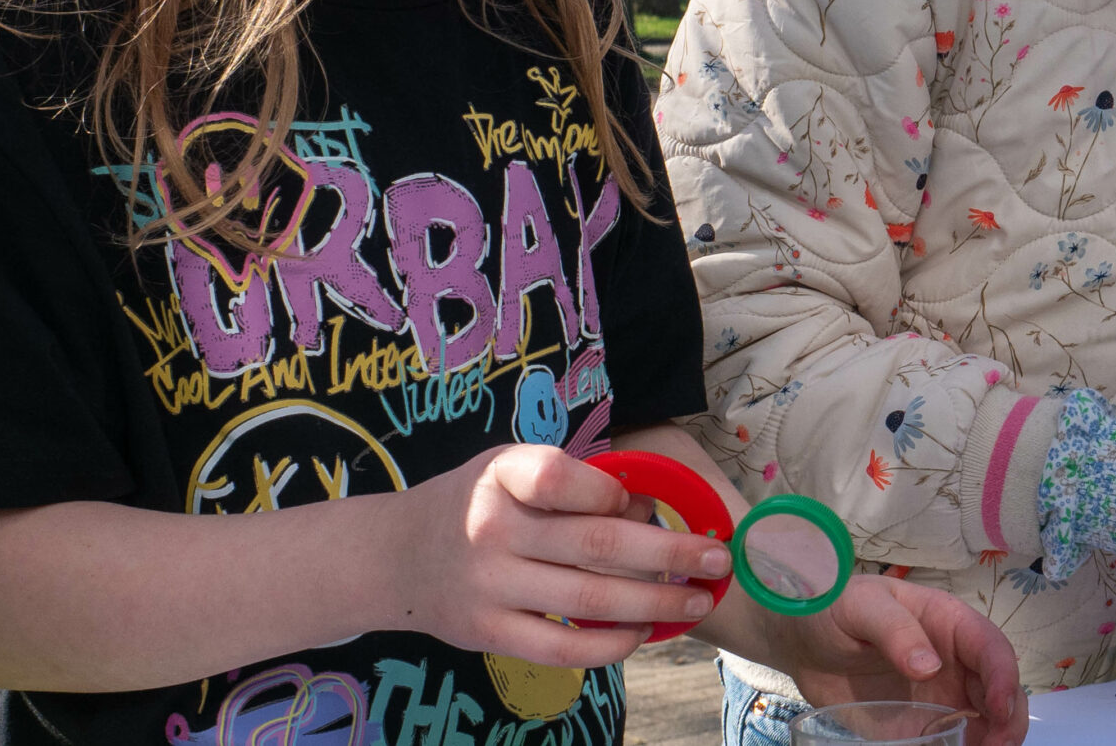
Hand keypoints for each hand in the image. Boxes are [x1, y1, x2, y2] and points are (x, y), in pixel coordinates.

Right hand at [379, 444, 729, 668]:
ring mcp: (490, 586)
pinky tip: (641, 634)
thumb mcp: (512, 468)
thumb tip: (649, 514)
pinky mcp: (489, 633)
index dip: (611, 492)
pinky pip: (561, 648)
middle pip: (597, 545)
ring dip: (654, 603)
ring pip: (588, 601)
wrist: (397, 556)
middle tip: (718, 559)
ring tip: (697, 600)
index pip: (562, 478)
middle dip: (670, 553)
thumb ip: (574, 484)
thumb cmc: (478, 502)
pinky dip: (610, 645)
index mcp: (503, 475)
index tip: (643, 504)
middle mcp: (494, 530)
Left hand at [772, 577, 1028, 745]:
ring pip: (986, 719)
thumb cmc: (834, 609)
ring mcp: (943, 695)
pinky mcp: (924, 724)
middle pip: (1000, 689)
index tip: (999, 710)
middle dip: (1009, 719)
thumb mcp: (860, 607)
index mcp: (948, 623)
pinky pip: (955, 741)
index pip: (990, 647)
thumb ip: (893, 630)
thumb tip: (931, 667)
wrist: (803, 641)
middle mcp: (956, 660)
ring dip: (996, 739)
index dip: (1003, 677)